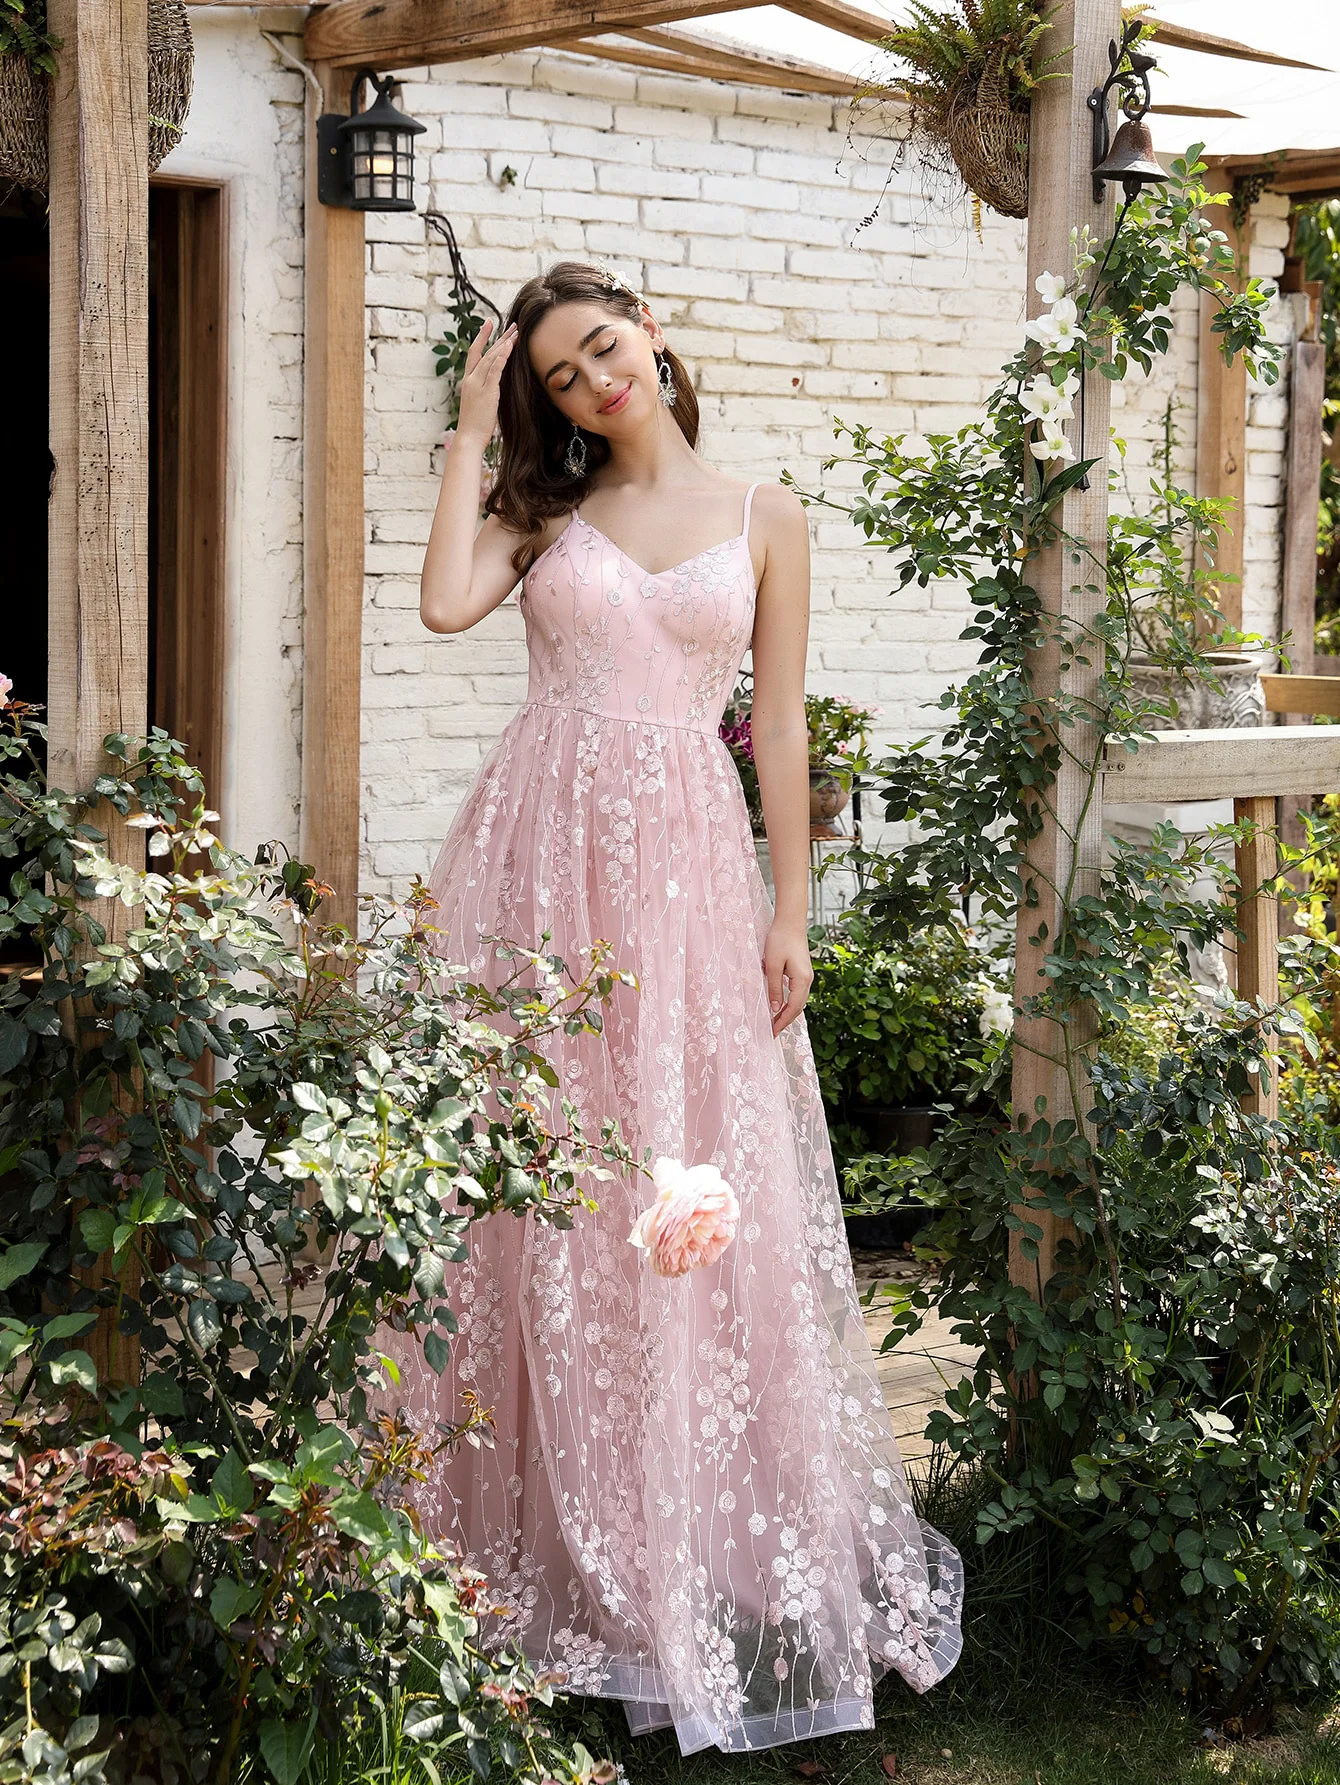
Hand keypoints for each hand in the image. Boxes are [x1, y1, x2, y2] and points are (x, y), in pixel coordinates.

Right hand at [456, 318, 516, 447]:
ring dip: (504, 343)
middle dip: (498, 337)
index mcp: (468, 381)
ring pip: (490, 357)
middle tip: (512, 324)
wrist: (468, 438)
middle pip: (485, 352)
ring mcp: (478, 384)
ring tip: (515, 332)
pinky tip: (509, 346)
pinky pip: (495, 370)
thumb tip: (496, 386)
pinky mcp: (486, 392)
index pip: (474, 354)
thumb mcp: (480, 404)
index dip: (482, 337)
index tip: (489, 323)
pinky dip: (502, 357)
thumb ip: (486, 391)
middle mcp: (471, 379)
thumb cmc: (475, 426)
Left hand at [763, 922, 812, 1036]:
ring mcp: (806, 975)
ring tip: (775, 1021)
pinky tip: (780, 1004)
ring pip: (798, 1000)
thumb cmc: (780, 940)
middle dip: (785, 1020)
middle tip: (772, 1031)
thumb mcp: (772, 965)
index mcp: (801, 980)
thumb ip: (774, 988)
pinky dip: (789, 1001)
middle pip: (798, 1007)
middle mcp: (807, 980)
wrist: (790, 921)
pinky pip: (797, 992)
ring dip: (788, 1012)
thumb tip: (775, 1008)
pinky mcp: (802, 971)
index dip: (783, 1021)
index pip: (793, 1008)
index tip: (772, 1032)